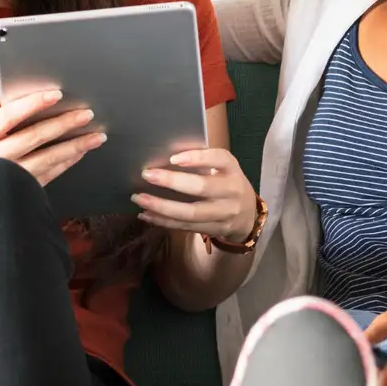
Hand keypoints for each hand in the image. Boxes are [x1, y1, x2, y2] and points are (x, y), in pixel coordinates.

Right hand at [0, 83, 104, 186]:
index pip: (9, 115)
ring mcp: (11, 175)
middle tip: (87, 113)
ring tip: (96, 135)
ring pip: (48, 158)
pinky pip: (51, 173)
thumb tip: (11, 82)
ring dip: (75, 145)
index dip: (33, 103)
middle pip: (34, 136)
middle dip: (63, 123)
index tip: (57, 94)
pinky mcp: (24, 188)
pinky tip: (82, 150)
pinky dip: (69, 161)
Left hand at [133, 146, 258, 246]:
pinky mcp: (214, 229)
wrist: (247, 215)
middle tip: (147, 175)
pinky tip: (146, 214)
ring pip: (191, 213)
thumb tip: (164, 156)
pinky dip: (164, 221)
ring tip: (139, 198)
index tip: (173, 158)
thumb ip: (202, 161)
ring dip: (161, 206)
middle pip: (202, 187)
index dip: (197, 158)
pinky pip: (186, 226)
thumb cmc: (227, 183)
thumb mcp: (223, 168)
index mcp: (232, 170)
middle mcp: (231, 191)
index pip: (218, 159)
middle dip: (172, 182)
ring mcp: (224, 214)